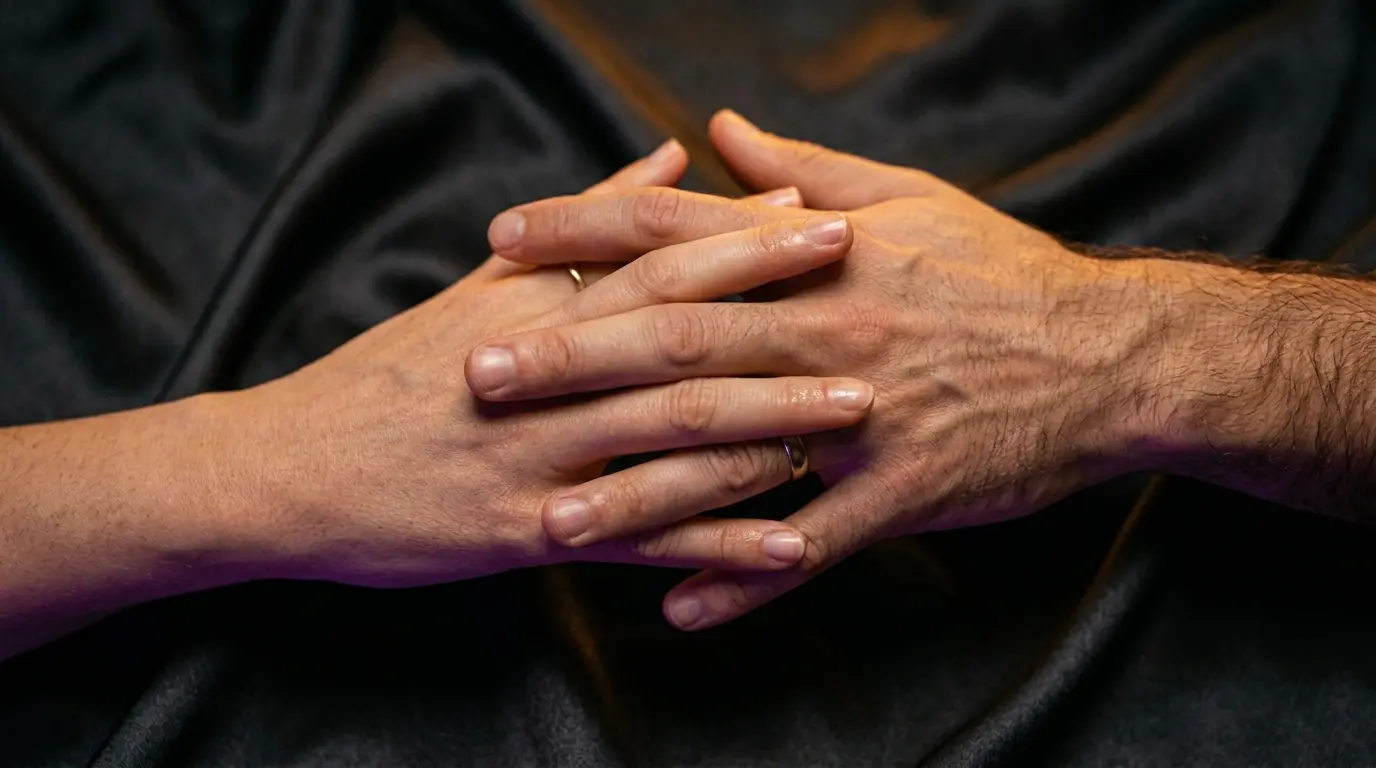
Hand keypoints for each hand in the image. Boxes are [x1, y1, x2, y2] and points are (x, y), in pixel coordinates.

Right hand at [221, 139, 873, 586]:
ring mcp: (541, 460)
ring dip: (770, 427)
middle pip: (681, 343)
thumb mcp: (476, 288)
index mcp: (533, 310)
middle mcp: (545, 379)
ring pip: (673, 440)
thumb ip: (579, 226)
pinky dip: (720, 544)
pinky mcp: (532, 536)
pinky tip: (791, 544)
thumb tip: (662, 156)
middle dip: (783, 325)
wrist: (285, 471)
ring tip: (857, 419)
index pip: (654, 264)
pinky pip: (644, 541)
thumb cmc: (387, 377)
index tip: (821, 220)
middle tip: (876, 311)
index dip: (742, 242)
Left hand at [473, 112, 1161, 627]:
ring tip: (549, 520)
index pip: (679, 233)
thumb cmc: (1001, 272)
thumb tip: (720, 133)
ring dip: (635, 492)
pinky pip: (808, 545)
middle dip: (572, 358)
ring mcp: (864, 415)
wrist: (1115, 353)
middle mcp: (829, 328)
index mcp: (822, 254)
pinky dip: (741, 581)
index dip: (584, 232)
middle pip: (678, 340)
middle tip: (481, 377)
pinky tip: (674, 615)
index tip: (501, 242)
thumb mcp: (908, 201)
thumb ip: (802, 174)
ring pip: (731, 456)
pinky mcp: (903, 491)